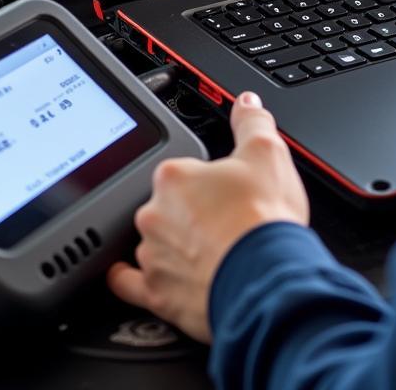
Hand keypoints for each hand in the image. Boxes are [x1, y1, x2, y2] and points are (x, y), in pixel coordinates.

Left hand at [108, 91, 309, 342]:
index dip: (206, 181)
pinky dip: (129, 278)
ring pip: (154, 241)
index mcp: (173, 176)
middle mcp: (154, 213)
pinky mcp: (156, 292)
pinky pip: (127, 282)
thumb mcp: (267, 153)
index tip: (222, 189)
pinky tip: (135, 273)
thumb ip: (252, 122)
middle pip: (166, 206)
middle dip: (190, 212)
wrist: (268, 278)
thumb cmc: (264, 221)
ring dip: (173, 243)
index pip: (181, 170)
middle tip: (222, 220)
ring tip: (207, 250)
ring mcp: (152, 253)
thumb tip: (246, 103)